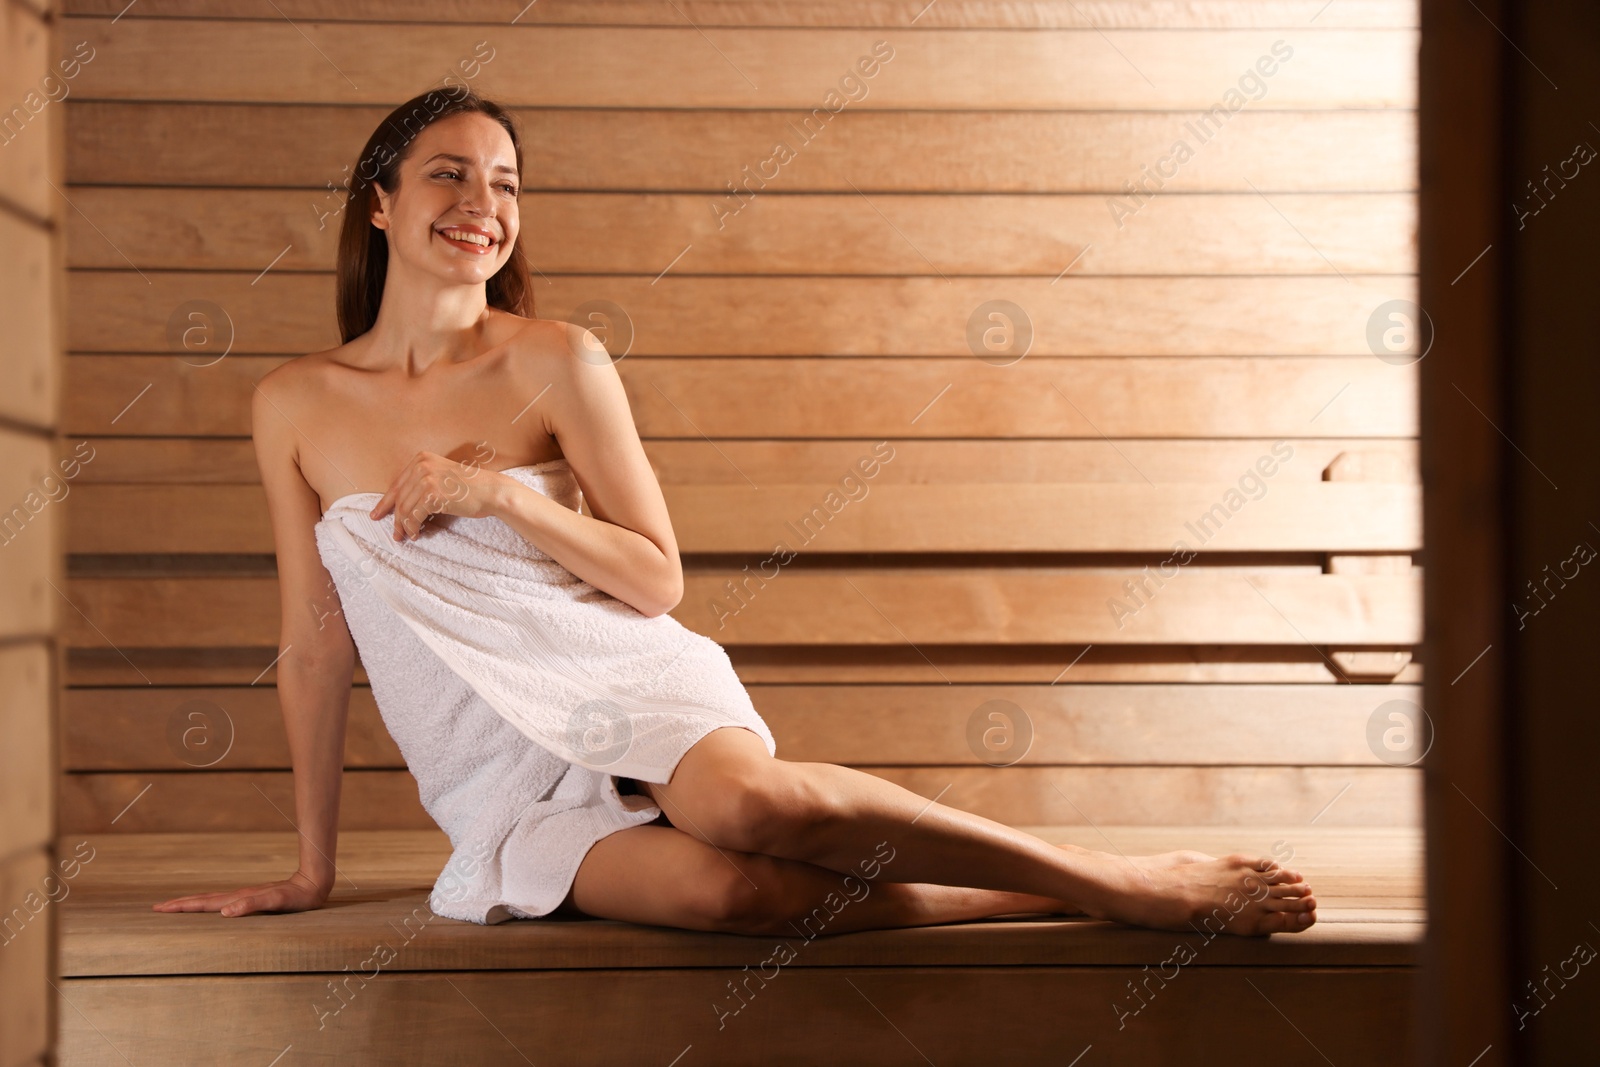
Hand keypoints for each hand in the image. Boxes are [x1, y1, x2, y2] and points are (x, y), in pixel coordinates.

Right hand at [152, 869, 329, 916]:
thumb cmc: (295, 897)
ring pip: (212, 901)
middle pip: (203, 900)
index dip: (182, 907)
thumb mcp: (275, 902)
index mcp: (238, 898)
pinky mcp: (252, 900)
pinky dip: (209, 906)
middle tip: (157, 908)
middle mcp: (238, 897)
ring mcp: (244, 897)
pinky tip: (210, 910)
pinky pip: (223, 903)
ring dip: (192, 904)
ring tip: (176, 907)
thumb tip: (225, 911)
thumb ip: (252, 904)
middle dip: (180, 904)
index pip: (204, 904)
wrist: (312, 885)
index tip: (160, 908)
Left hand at [369, 450, 514, 540]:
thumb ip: (422, 482)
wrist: (491, 491)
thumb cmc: (470, 488)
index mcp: (422, 459)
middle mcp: (422, 466)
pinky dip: (413, 528)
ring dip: (404, 526)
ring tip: (406, 536)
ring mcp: (427, 480)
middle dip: (394, 518)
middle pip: (399, 498)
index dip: (386, 502)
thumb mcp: (442, 476)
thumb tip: (402, 505)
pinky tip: (416, 534)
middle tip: (394, 533)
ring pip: (404, 509)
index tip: (377, 514)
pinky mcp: (433, 495)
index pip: (397, 484)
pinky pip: (414, 516)